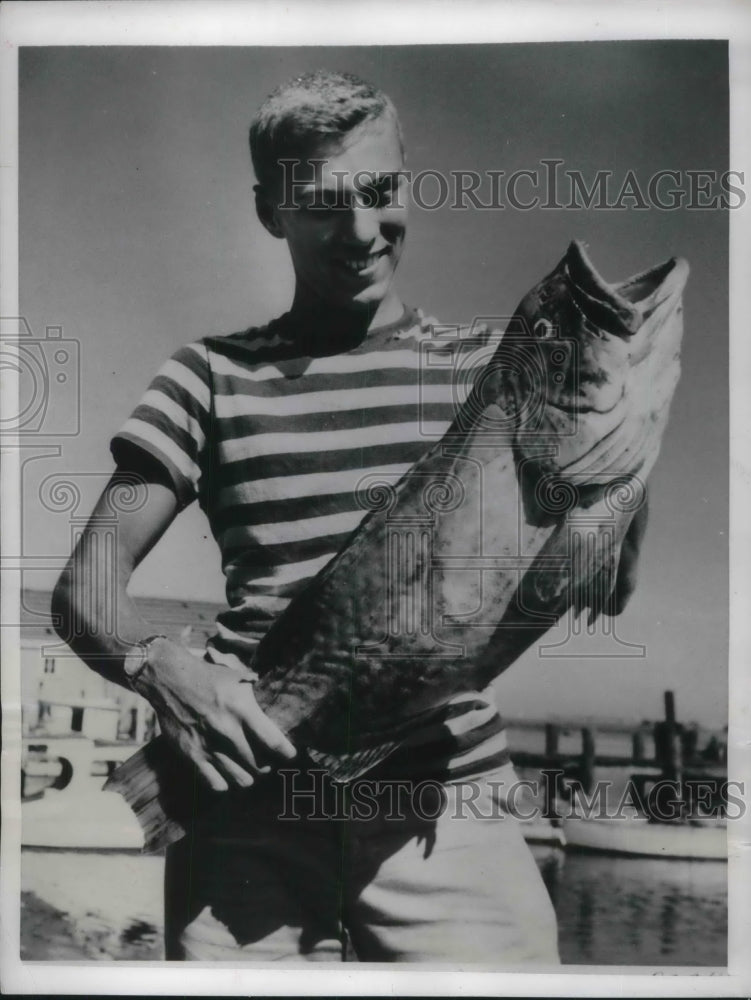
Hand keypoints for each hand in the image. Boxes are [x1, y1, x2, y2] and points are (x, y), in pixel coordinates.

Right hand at [133, 639, 295, 791]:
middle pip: (260, 765)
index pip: (273, 741)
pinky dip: (225, 782)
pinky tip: (227, 771)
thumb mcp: (239, 679)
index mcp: (242, 709)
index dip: (286, 753)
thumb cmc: (209, 676)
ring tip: (249, 768)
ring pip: (242, 779)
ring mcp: (208, 745)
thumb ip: (258, 696)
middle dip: (268, 765)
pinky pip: (216, 783)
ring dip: (249, 775)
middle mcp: (227, 730)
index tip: (290, 756)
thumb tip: (279, 705)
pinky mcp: (191, 755)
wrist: (170, 679)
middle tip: (267, 761)